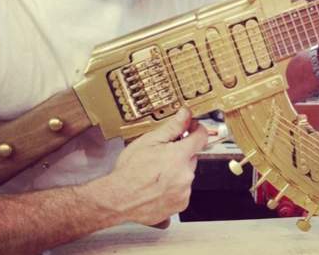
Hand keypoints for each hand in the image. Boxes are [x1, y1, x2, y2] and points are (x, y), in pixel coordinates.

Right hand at [98, 107, 206, 224]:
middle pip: (191, 156)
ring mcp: (184, 191)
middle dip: (180, 153)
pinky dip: (174, 187)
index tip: (191, 128)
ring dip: (177, 171)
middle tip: (162, 155)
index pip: (201, 137)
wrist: (117, 199)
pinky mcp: (180, 204)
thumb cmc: (129, 171)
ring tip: (156, 173)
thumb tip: (185, 115)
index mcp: (179, 156)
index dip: (196, 129)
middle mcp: (185, 174)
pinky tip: (158, 185)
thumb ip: (172, 127)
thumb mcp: (149, 141)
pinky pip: (182, 190)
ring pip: (186, 173)